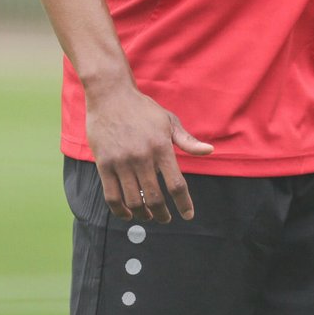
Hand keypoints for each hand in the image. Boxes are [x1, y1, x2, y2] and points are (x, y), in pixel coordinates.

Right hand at [86, 86, 213, 222]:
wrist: (111, 95)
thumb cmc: (143, 109)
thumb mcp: (169, 121)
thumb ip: (187, 141)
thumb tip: (210, 151)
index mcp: (161, 147)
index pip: (176, 184)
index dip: (184, 203)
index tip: (188, 215)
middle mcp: (142, 156)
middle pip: (155, 198)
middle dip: (163, 214)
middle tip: (166, 218)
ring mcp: (121, 162)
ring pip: (134, 201)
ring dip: (143, 215)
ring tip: (149, 216)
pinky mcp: (104, 164)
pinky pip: (112, 197)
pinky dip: (120, 211)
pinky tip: (128, 214)